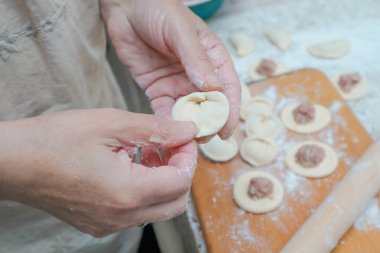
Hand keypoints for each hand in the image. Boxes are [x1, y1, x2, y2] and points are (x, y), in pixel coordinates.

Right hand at [0, 109, 196, 236]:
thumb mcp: (112, 124)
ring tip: (150, 152)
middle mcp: (121, 216)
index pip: (180, 182)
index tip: (183, 138)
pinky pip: (136, 212)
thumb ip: (156, 129)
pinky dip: (144, 190)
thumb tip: (187, 131)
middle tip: (171, 146)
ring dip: (163, 181)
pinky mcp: (99, 223)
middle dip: (180, 172)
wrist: (15, 162)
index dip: (188, 157)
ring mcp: (109, 224)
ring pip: (157, 209)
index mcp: (127, 193)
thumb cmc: (56, 140)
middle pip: (175, 202)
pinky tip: (132, 166)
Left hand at [100, 0, 240, 138]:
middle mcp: (197, 74)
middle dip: (208, 123)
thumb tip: (212, 87)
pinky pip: (165, 110)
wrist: (125, 6)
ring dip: (188, 127)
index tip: (226, 130)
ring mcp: (177, 83)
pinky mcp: (157, 89)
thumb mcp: (180, 31)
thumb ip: (196, 59)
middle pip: (209, 104)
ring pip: (188, 111)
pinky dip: (167, 123)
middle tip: (203, 139)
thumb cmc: (158, 8)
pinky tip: (167, 133)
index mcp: (212, 58)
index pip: (227, 87)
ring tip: (185, 142)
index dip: (229, 110)